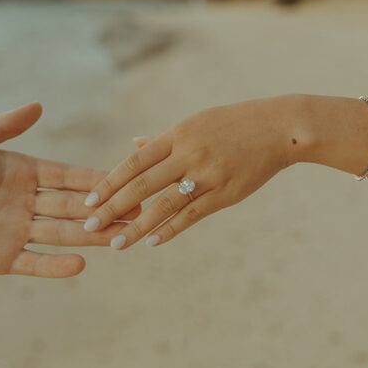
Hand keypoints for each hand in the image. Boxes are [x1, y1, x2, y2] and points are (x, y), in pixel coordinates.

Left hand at [0, 102, 130, 277]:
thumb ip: (4, 127)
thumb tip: (39, 105)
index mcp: (21, 171)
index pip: (68, 175)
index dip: (96, 178)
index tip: (128, 177)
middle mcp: (24, 202)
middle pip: (73, 206)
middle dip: (106, 209)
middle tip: (140, 212)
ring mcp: (15, 231)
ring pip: (62, 233)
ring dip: (92, 236)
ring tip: (123, 238)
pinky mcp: (0, 258)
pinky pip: (35, 262)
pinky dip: (57, 265)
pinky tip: (82, 264)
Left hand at [83, 97, 293, 248]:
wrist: (279, 129)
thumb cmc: (234, 123)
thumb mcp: (195, 122)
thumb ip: (162, 137)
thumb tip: (133, 143)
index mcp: (177, 134)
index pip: (134, 162)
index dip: (109, 183)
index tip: (88, 201)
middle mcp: (189, 154)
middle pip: (142, 185)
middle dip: (112, 208)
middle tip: (89, 227)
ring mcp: (207, 174)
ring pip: (164, 204)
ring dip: (137, 227)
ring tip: (116, 245)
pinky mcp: (226, 193)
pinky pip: (192, 215)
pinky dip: (170, 229)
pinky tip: (152, 242)